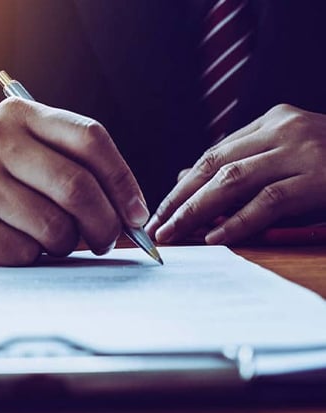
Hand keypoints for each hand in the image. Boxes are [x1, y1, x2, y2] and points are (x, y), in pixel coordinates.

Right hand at [0, 97, 148, 264]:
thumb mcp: (25, 151)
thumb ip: (73, 168)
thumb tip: (131, 217)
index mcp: (18, 115)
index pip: (90, 138)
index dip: (124, 181)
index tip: (137, 215)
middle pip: (76, 187)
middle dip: (104, 225)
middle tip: (106, 241)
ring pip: (52, 226)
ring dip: (65, 244)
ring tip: (53, 240)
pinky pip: (21, 252)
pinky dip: (31, 258)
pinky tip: (17, 246)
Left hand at [147, 104, 325, 244]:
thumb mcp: (285, 156)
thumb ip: (240, 164)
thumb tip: (183, 178)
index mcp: (271, 121)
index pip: (212, 154)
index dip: (181, 185)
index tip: (159, 211)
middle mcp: (282, 129)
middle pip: (213, 165)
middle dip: (179, 199)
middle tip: (156, 228)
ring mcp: (303, 151)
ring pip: (232, 180)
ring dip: (196, 210)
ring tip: (174, 234)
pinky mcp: (320, 177)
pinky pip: (268, 201)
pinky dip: (238, 221)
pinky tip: (215, 237)